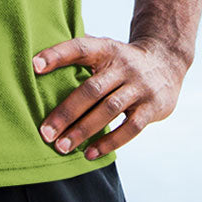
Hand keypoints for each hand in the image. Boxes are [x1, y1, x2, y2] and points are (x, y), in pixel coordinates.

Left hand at [32, 35, 187, 159]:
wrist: (166, 62)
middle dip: (66, 112)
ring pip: (108, 110)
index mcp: (106, 49)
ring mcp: (139, 87)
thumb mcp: (104, 48)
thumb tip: (38, 59)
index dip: (57, 54)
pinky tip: (90, 153)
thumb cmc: (121, 60)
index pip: (80, 47)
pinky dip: (109, 142)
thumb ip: (79, 52)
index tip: (34, 65)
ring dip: (84, 131)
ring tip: (62, 147)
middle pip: (91, 90)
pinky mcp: (153, 108)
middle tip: (45, 133)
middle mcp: (123, 66)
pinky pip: (130, 128)